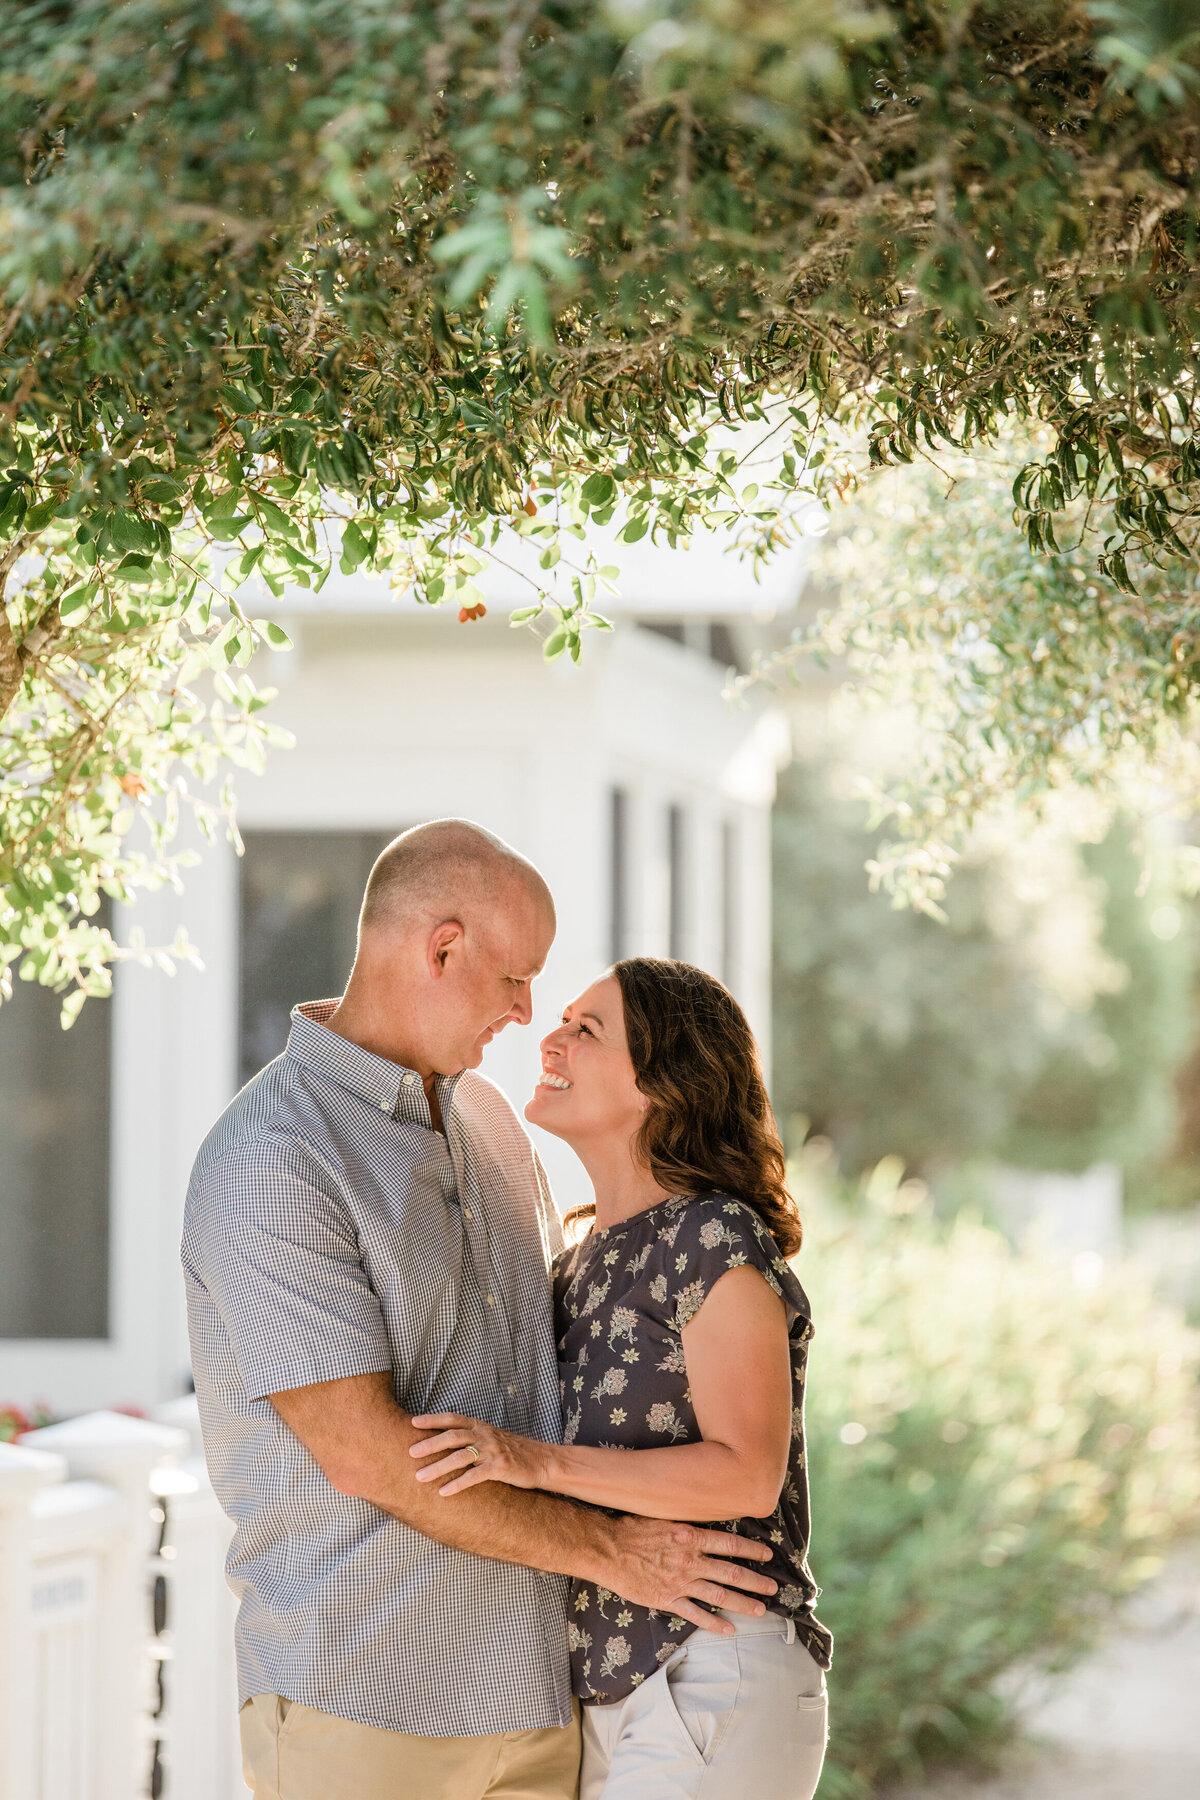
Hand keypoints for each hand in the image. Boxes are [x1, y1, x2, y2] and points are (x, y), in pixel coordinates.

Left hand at [409, 1413, 549, 1496]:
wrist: (541, 1461)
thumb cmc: (513, 1451)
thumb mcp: (491, 1438)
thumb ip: (472, 1438)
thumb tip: (444, 1442)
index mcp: (480, 1426)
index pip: (452, 1419)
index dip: (432, 1420)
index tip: (413, 1423)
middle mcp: (484, 1435)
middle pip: (452, 1436)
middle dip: (429, 1444)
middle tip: (410, 1452)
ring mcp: (492, 1451)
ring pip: (460, 1457)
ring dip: (438, 1467)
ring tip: (419, 1477)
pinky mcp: (500, 1467)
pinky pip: (474, 1476)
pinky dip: (457, 1484)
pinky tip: (443, 1492)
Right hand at [603, 1514, 777, 1635]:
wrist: (608, 1549)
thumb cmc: (633, 1530)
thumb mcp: (665, 1518)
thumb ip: (687, 1527)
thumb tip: (706, 1529)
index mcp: (691, 1536)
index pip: (730, 1545)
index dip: (752, 1551)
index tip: (767, 1556)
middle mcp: (691, 1560)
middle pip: (731, 1573)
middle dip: (755, 1581)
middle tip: (773, 1588)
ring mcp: (680, 1582)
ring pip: (719, 1595)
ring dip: (743, 1604)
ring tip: (761, 1610)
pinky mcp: (668, 1599)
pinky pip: (696, 1614)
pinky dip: (714, 1623)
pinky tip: (728, 1629)